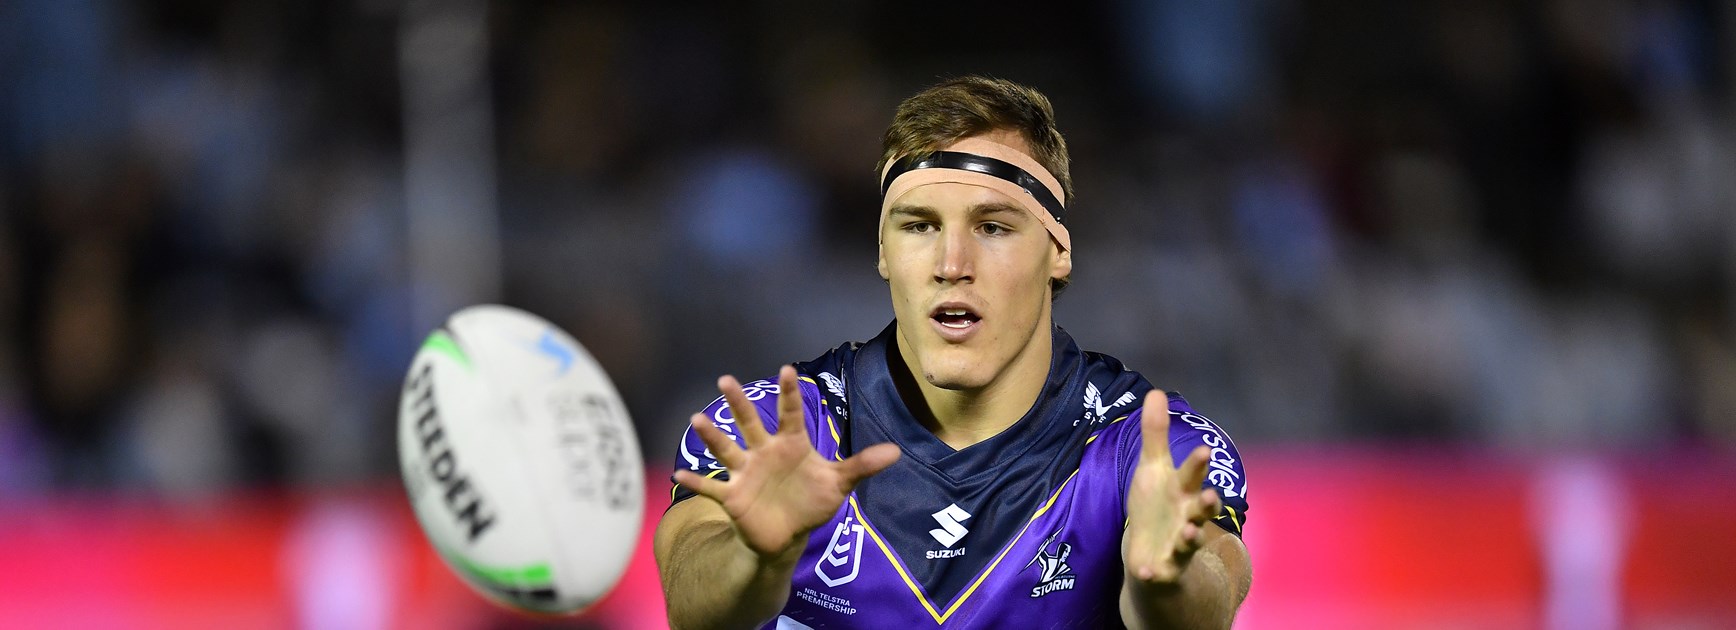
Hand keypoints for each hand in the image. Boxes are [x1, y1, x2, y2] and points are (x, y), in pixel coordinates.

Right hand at [674, 366, 901, 561]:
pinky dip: (696, 483)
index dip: (789, 394)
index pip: (790, 414)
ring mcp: (745, 473)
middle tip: (726, 380)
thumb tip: (896, 451)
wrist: (786, 535)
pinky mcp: (733, 497)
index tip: (786, 370)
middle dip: (739, 404)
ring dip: (712, 437)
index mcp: (790, 445)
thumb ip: (862, 465)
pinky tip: (679, 475)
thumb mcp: (839, 484)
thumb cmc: (811, 502)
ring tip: (696, 420)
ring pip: (727, 451)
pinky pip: (712, 489)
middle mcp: (764, 453)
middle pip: (750, 424)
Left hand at [1121, 390, 1222, 585]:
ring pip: (1190, 540)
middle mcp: (1187, 516)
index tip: (1204, 450)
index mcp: (1182, 490)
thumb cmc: (1155, 505)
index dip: (1198, 463)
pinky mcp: (1165, 568)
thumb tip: (1156, 391)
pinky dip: (1153, 573)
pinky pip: (1160, 572)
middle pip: (1201, 508)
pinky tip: (1144, 573)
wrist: (1153, 553)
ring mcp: (1179, 543)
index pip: (1192, 473)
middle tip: (1212, 495)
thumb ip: (1155, 434)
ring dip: (1192, 535)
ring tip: (1191, 531)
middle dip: (1208, 502)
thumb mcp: (1152, 469)